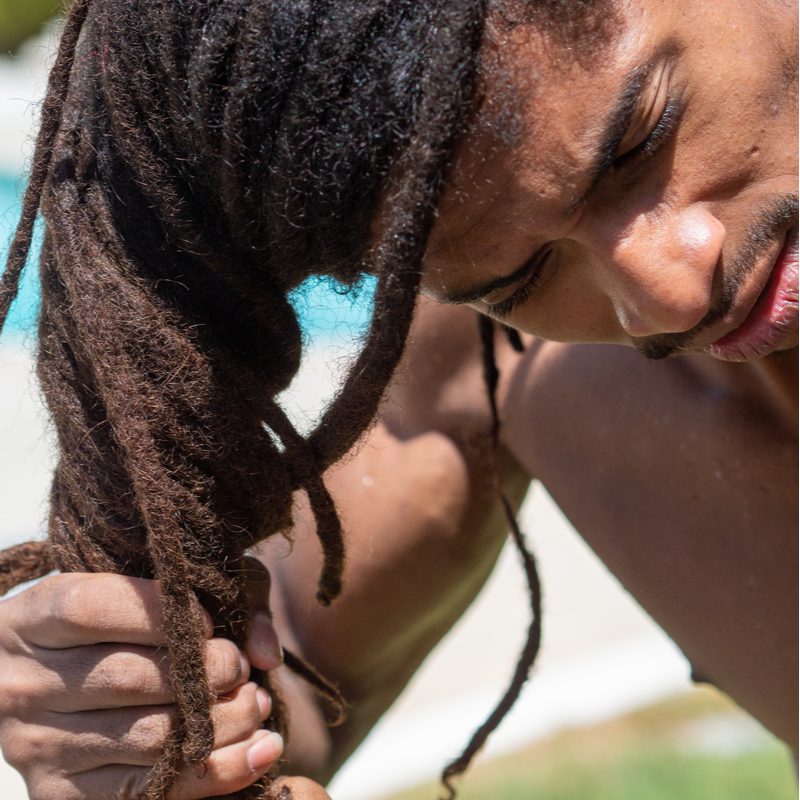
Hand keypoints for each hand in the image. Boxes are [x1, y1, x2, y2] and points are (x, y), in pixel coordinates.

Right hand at [0, 572, 284, 798]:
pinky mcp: (61, 796)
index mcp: (34, 618)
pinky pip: (151, 792)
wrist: (63, 678)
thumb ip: (222, 594)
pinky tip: (261, 749)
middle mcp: (25, 685)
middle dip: (209, 672)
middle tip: (241, 668)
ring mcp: (38, 746)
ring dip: (223, 722)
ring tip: (256, 703)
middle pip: (129, 678)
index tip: (209, 621)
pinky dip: (219, 772)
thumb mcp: (163, 583)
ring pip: (148, 738)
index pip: (92, 608)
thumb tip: (263, 653)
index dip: (164, 612)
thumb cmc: (124, 616)